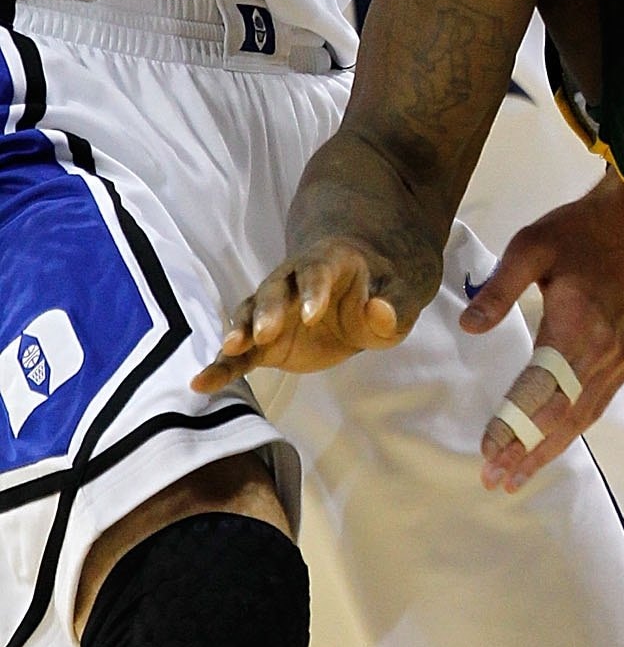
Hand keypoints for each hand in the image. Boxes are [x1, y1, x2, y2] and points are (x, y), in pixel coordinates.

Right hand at [193, 246, 404, 392]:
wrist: (359, 298)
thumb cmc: (380, 296)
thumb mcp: (399, 301)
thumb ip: (393, 307)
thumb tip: (381, 312)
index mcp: (328, 263)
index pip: (316, 272)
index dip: (313, 291)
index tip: (313, 314)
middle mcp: (290, 282)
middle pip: (274, 292)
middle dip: (268, 311)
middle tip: (265, 333)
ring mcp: (272, 310)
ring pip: (249, 316)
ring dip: (239, 332)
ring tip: (230, 349)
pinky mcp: (263, 341)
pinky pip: (239, 353)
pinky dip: (221, 366)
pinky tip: (201, 383)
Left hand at [461, 171, 623, 491]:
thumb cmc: (585, 229)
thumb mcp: (533, 245)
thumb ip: (500, 289)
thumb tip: (470, 328)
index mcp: (578, 327)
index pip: (539, 392)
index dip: (512, 426)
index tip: (487, 453)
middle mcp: (604, 353)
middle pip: (561, 416)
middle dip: (527, 451)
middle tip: (495, 481)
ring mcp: (620, 359)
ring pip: (582, 417)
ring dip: (550, 448)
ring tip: (519, 475)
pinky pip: (597, 404)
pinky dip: (574, 430)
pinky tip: (556, 442)